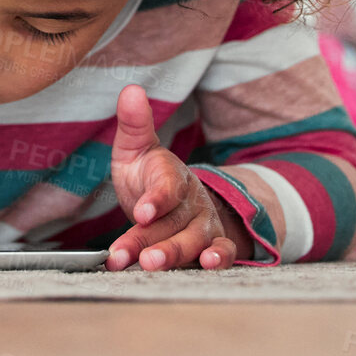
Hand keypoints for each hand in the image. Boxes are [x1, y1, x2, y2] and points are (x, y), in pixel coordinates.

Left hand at [107, 84, 252, 270]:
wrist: (176, 198)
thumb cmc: (150, 173)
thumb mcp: (137, 149)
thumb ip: (134, 124)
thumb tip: (131, 89)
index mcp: (172, 174)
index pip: (167, 186)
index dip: (156, 200)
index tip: (142, 212)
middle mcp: (192, 199)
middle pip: (174, 222)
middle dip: (154, 239)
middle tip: (139, 257)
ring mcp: (205, 223)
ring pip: (194, 241)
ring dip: (174, 255)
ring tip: (151, 265)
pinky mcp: (214, 243)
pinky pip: (224, 252)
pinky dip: (219, 260)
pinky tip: (208, 266)